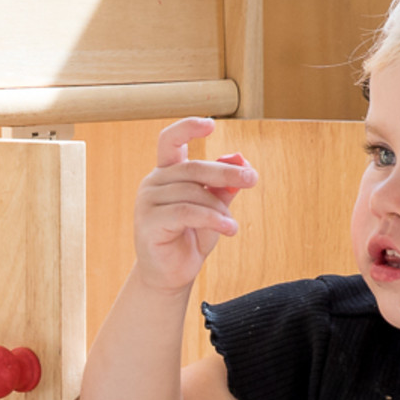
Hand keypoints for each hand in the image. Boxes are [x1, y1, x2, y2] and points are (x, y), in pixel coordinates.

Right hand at [132, 116, 254, 293]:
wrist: (171, 275)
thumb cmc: (191, 238)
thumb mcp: (213, 208)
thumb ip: (224, 185)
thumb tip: (241, 160)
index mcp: (166, 173)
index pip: (170, 140)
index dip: (188, 127)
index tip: (211, 125)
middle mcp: (153, 182)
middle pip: (193, 167)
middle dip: (226, 172)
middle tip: (252, 178)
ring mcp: (147, 202)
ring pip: (193, 193)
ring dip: (219, 208)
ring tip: (232, 226)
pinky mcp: (148, 222)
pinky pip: (186, 212)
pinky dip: (212, 218)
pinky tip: (229, 229)